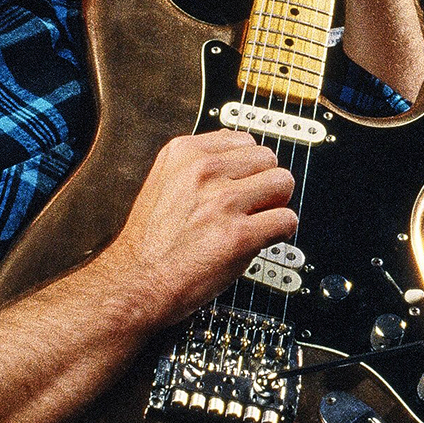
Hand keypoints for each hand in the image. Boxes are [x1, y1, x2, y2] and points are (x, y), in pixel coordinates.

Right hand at [103, 130, 296, 323]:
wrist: (137, 282)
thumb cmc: (150, 242)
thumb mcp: (164, 181)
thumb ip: (197, 163)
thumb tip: (234, 149)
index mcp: (184, 153)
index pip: (244, 140)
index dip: (247, 167)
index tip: (242, 184)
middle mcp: (204, 172)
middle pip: (268, 158)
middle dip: (264, 182)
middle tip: (252, 205)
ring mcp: (222, 201)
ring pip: (283, 183)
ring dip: (276, 204)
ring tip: (257, 220)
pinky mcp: (239, 235)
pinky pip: (287, 219)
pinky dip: (281, 231)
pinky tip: (263, 239)